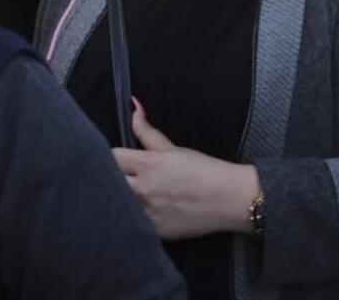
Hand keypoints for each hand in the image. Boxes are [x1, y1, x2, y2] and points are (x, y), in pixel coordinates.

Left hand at [112, 99, 261, 240]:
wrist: (228, 198)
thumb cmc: (203, 170)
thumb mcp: (173, 148)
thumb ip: (147, 131)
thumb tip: (134, 107)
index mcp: (147, 164)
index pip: (112, 157)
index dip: (117, 157)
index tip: (124, 161)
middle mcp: (143, 189)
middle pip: (110, 181)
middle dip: (117, 178)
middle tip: (129, 179)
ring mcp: (147, 213)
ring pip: (120, 204)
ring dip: (125, 198)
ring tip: (138, 196)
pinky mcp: (154, 232)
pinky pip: (134, 225)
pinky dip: (137, 218)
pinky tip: (149, 213)